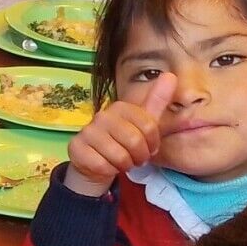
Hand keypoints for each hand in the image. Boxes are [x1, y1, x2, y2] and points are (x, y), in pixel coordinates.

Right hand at [67, 73, 175, 190]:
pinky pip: (102, 165)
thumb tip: (170, 75)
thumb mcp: (144, 124)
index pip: (149, 127)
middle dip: (139, 156)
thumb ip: (157, 101)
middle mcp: (102, 115)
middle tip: (135, 158)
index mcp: (120, 107)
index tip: (148, 147)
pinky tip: (106, 165)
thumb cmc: (123, 141)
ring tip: (122, 162)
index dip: (153, 143)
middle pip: (135, 141)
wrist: (95, 160)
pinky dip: (108, 171)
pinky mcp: (76, 148)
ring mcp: (87, 131)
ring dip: (125, 165)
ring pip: (119, 156)